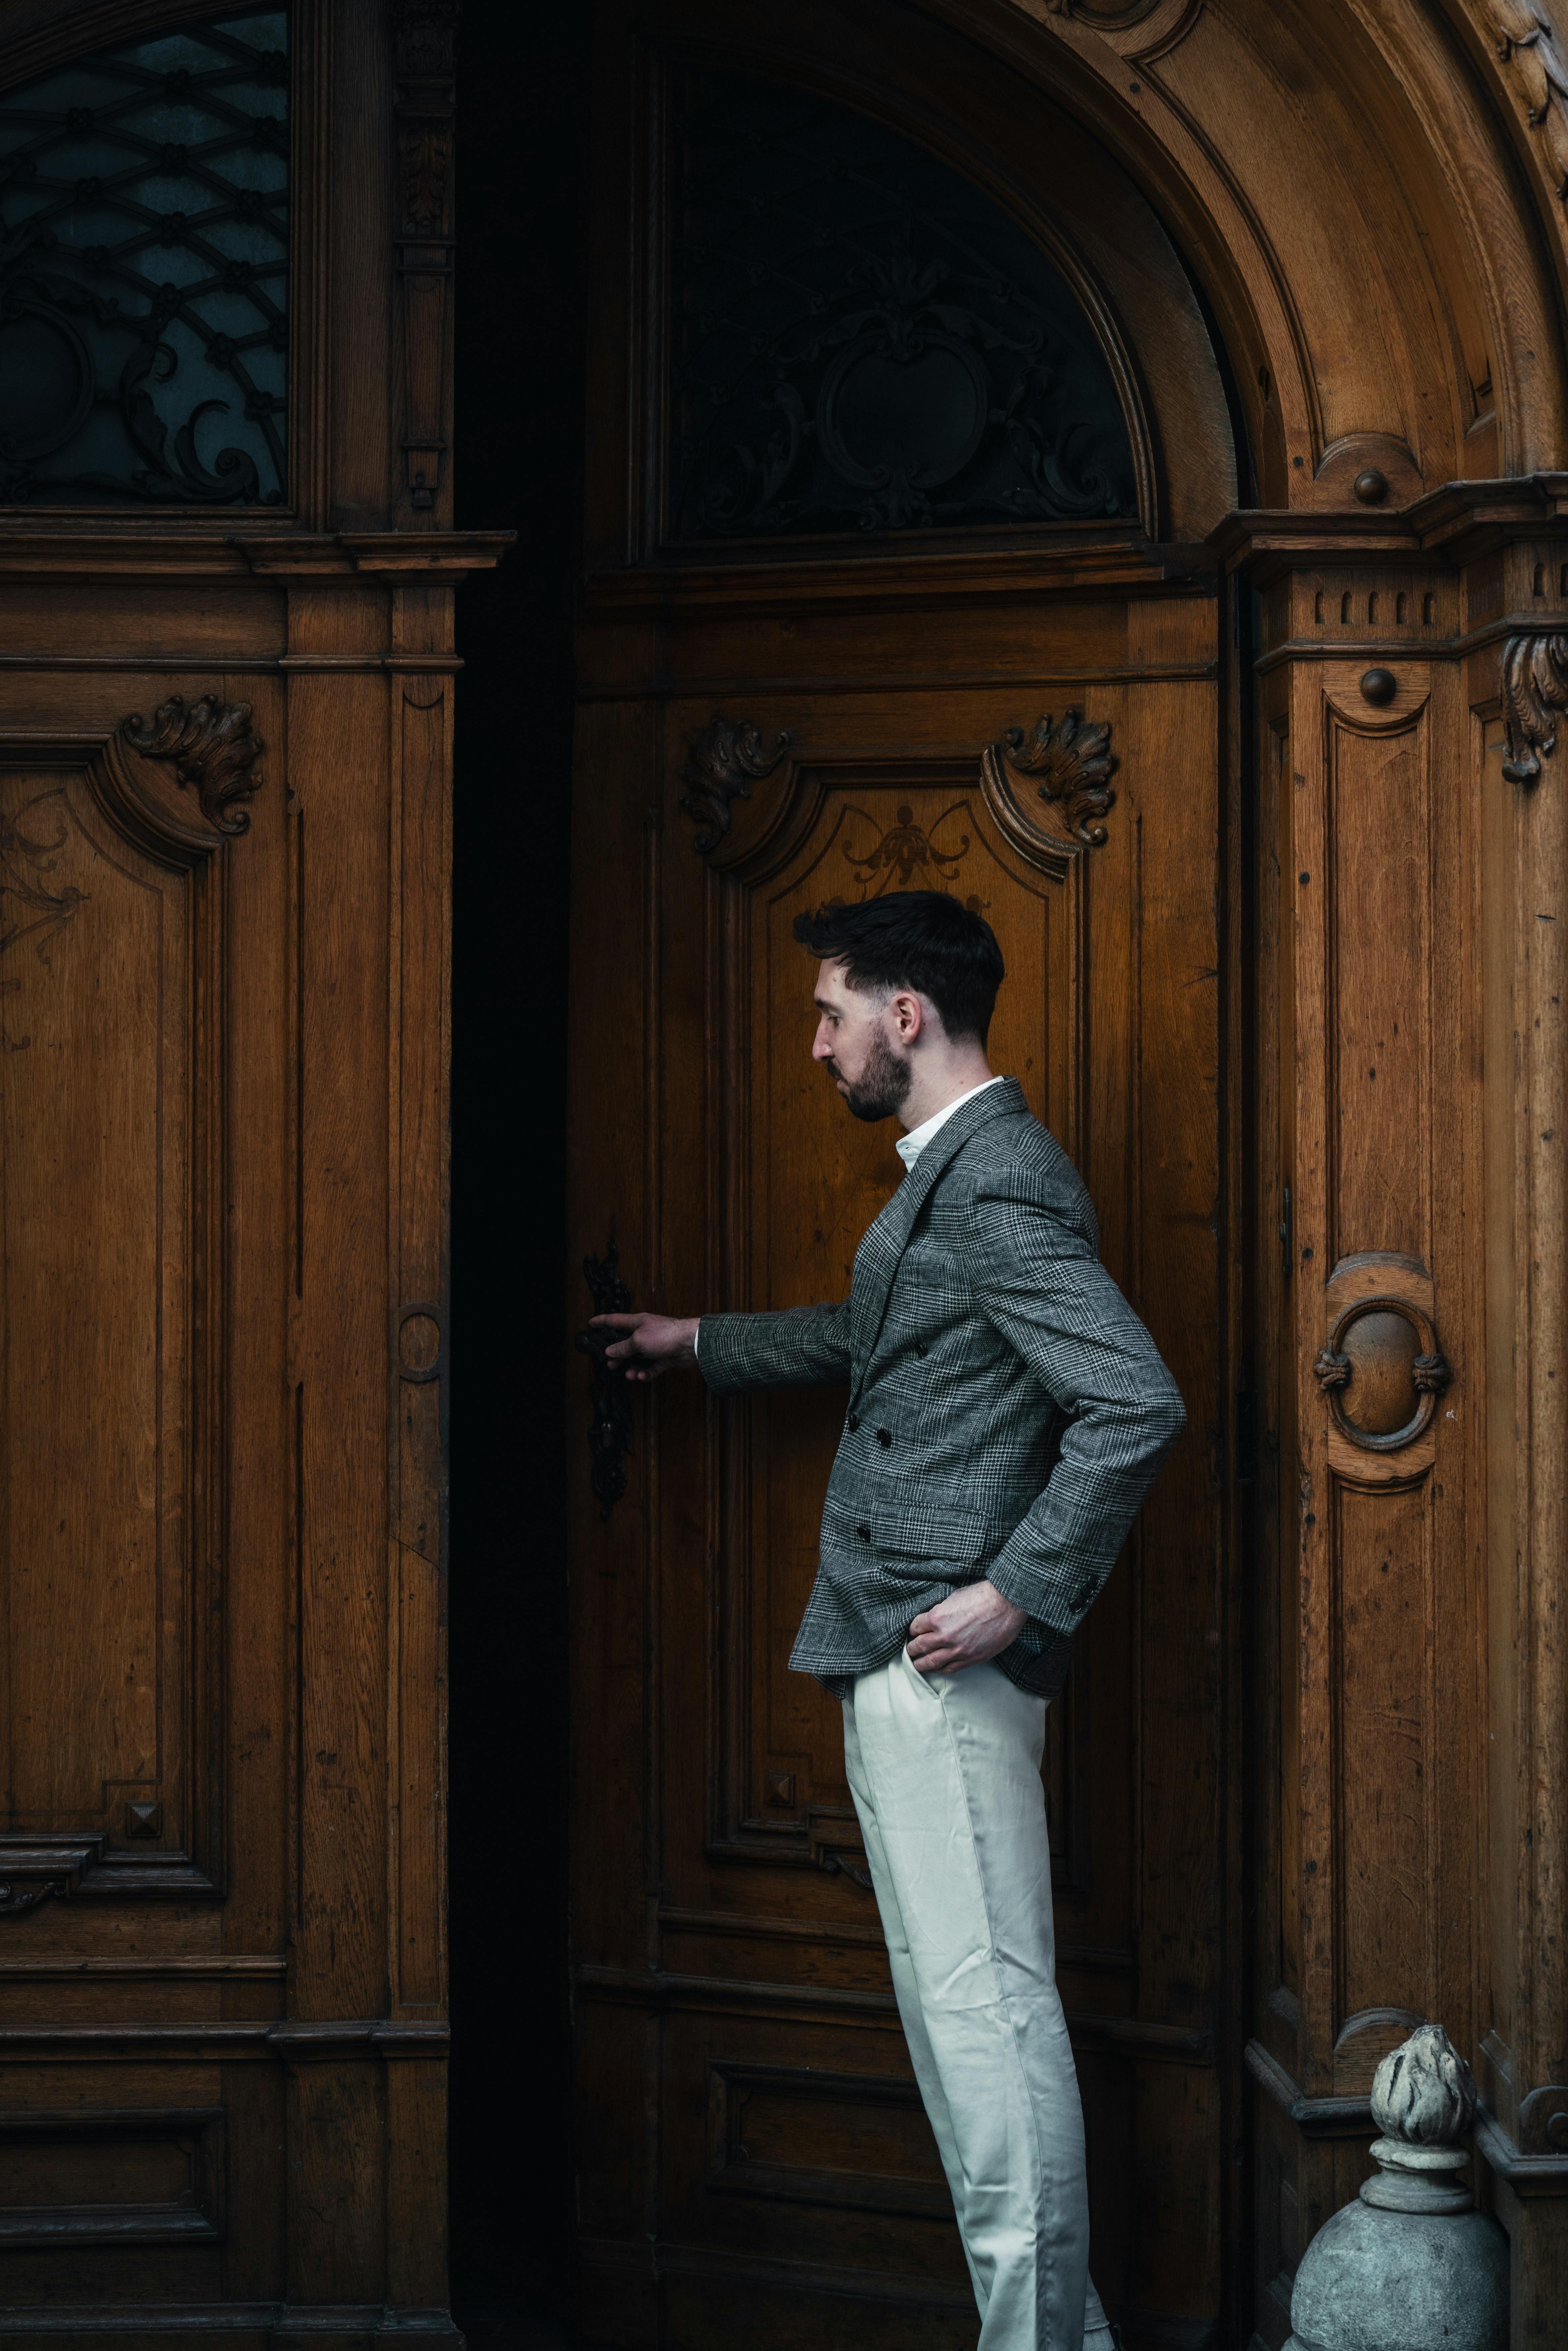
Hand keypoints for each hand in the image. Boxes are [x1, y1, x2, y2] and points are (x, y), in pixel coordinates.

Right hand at [590, 1311, 699, 1381]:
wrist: (690, 1344)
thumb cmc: (665, 1335)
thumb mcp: (638, 1340)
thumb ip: (623, 1347)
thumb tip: (610, 1351)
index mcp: (637, 1323)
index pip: (615, 1320)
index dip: (602, 1321)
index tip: (591, 1323)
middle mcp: (645, 1333)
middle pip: (625, 1344)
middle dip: (617, 1355)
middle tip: (609, 1364)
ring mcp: (655, 1346)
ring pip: (638, 1358)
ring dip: (632, 1367)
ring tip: (629, 1374)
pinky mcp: (664, 1358)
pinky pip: (651, 1367)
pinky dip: (646, 1373)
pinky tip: (642, 1376)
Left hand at [906, 1580, 1026, 1673]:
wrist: (1007, 1604)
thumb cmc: (983, 1595)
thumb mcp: (954, 1597)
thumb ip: (941, 1612)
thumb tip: (934, 1620)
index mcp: (937, 1617)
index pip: (915, 1627)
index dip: (912, 1630)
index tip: (912, 1633)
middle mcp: (944, 1636)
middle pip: (919, 1647)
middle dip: (912, 1649)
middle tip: (909, 1651)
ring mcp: (957, 1650)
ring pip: (931, 1662)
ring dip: (921, 1664)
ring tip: (916, 1664)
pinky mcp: (970, 1659)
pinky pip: (949, 1669)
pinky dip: (939, 1670)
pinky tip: (936, 1669)